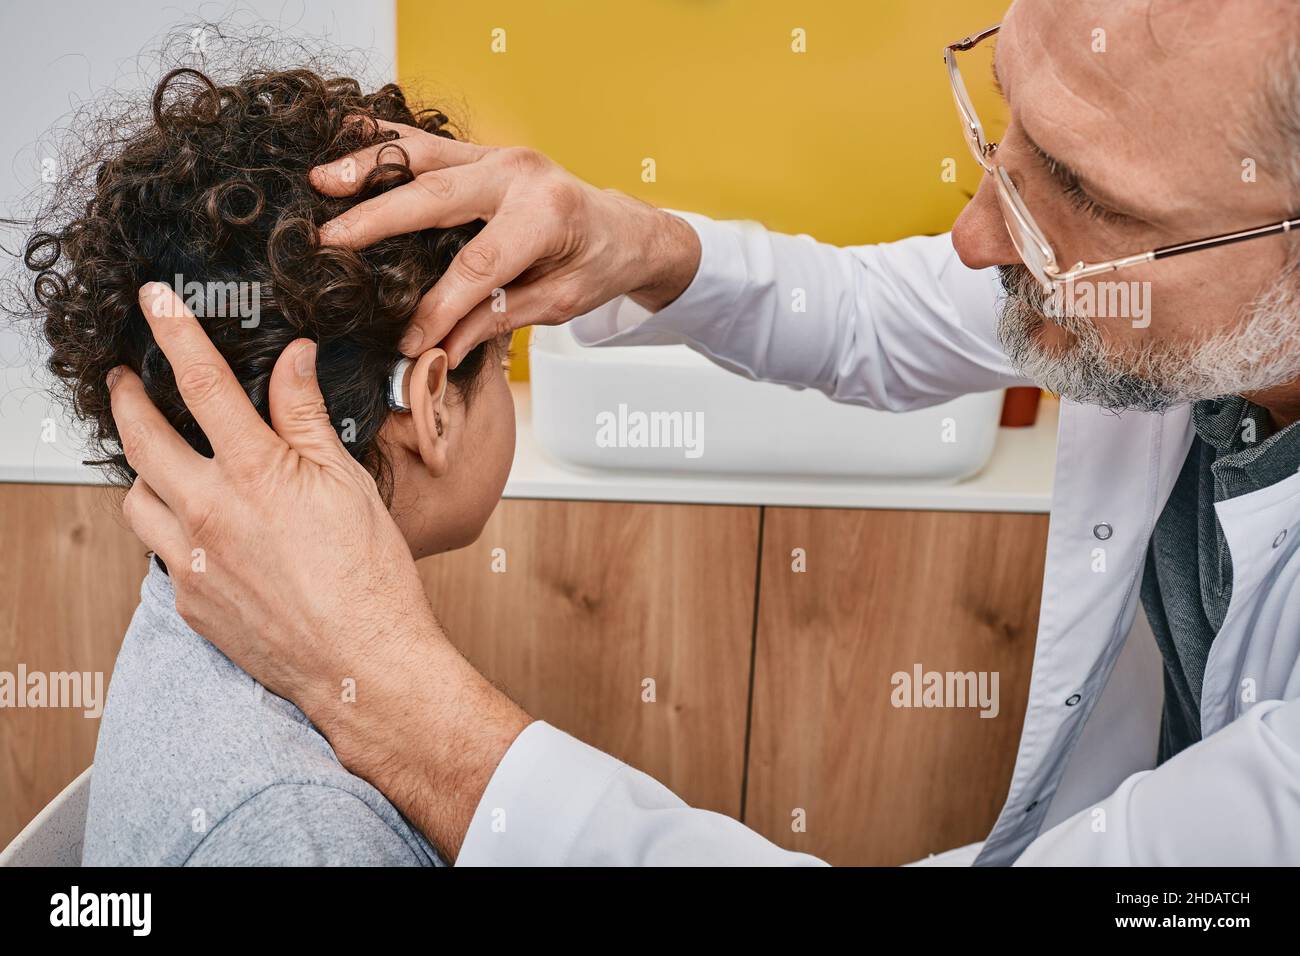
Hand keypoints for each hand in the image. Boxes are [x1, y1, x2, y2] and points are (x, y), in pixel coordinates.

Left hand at [109, 282, 528, 856]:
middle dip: (125, 399)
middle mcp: (208, 511)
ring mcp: (192, 559)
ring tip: (162, 459)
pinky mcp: (189, 600)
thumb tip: (292, 361)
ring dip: (143, 469)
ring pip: (136, 497)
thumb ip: (306, 416)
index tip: (154, 304)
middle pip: (140, 436)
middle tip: (126, 380)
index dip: (174, 333)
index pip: (201, 383)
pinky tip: (196, 526)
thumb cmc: (368, 576)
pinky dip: (167, 526)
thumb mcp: (346, 479)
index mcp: (254, 472)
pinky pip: (158, 549)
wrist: (362, 662)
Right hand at [310, 121, 701, 365]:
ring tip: (321, 180)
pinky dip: (385, 140)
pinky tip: (344, 137)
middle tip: (329, 242)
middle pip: (434, 198)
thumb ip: (497, 320)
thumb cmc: (597, 264)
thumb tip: (440, 350)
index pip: (476, 267)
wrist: (623, 227)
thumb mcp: (558, 303)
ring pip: (422, 155)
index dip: (439, 308)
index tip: (410, 341)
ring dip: (367, 166)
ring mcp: (499, 155)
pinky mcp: (484, 152)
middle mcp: (518, 175)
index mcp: (544, 216)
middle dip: (377, 222)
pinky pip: (427, 143)